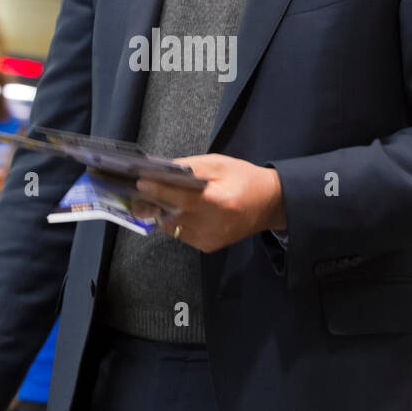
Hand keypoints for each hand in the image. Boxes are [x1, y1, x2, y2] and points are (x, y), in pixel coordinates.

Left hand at [131, 154, 283, 252]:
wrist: (270, 204)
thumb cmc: (245, 179)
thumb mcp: (220, 164)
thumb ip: (191, 167)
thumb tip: (163, 170)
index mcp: (219, 201)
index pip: (180, 198)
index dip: (159, 190)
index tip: (141, 182)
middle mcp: (213, 224)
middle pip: (172, 214)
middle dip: (155, 201)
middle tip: (144, 190)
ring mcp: (209, 238)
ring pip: (172, 227)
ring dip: (165, 212)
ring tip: (164, 198)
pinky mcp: (208, 246)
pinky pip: (181, 234)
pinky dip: (176, 222)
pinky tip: (182, 211)